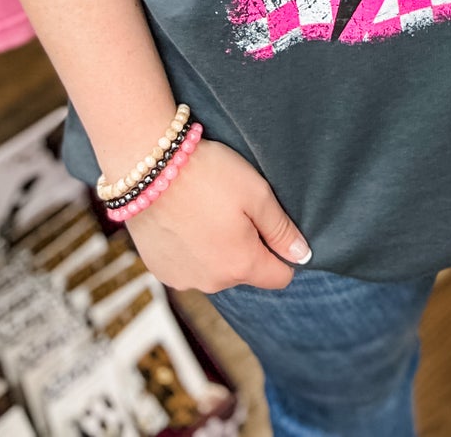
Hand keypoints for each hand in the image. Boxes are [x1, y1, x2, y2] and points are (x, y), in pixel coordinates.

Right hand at [125, 139, 310, 292]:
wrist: (148, 167)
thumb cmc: (208, 175)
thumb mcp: (257, 193)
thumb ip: (281, 229)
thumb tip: (301, 255)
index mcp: (241, 265)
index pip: (279, 277)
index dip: (281, 252)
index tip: (269, 226)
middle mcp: (212, 283)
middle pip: (245, 272)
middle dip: (246, 246)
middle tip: (232, 207)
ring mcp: (182, 279)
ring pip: (215, 270)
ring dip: (216, 249)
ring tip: (205, 210)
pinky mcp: (159, 270)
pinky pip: (188, 266)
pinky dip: (190, 249)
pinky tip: (183, 220)